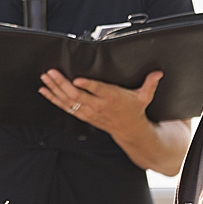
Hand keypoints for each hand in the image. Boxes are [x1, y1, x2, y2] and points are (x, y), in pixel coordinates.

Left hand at [40, 69, 161, 139]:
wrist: (130, 131)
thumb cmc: (134, 110)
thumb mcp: (144, 97)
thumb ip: (150, 83)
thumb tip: (157, 73)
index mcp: (112, 98)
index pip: (99, 90)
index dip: (88, 86)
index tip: (78, 80)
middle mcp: (98, 106)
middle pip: (77, 95)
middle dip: (62, 84)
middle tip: (52, 73)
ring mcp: (89, 112)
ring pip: (68, 101)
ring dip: (55, 90)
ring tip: (45, 78)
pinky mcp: (83, 115)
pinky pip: (65, 107)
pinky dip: (54, 99)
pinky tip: (45, 91)